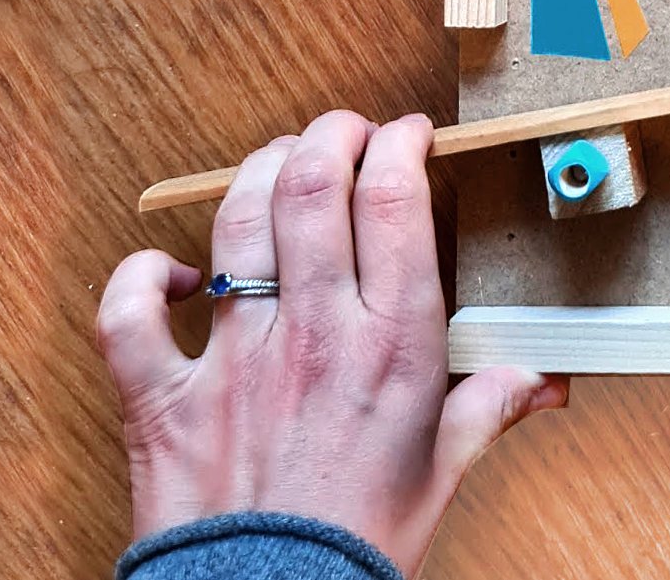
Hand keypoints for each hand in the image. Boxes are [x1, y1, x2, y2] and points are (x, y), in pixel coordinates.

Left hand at [98, 111, 566, 573]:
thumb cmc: (356, 547)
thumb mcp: (441, 471)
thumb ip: (487, 407)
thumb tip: (541, 379)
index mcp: (389, 347)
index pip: (394, 200)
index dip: (398, 144)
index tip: (406, 136)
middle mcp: (312, 336)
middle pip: (313, 186)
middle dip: (330, 135)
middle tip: (341, 132)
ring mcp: (232, 362)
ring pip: (236, 223)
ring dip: (257, 174)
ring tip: (275, 167)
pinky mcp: (163, 401)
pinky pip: (128, 315)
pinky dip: (141, 277)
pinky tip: (170, 272)